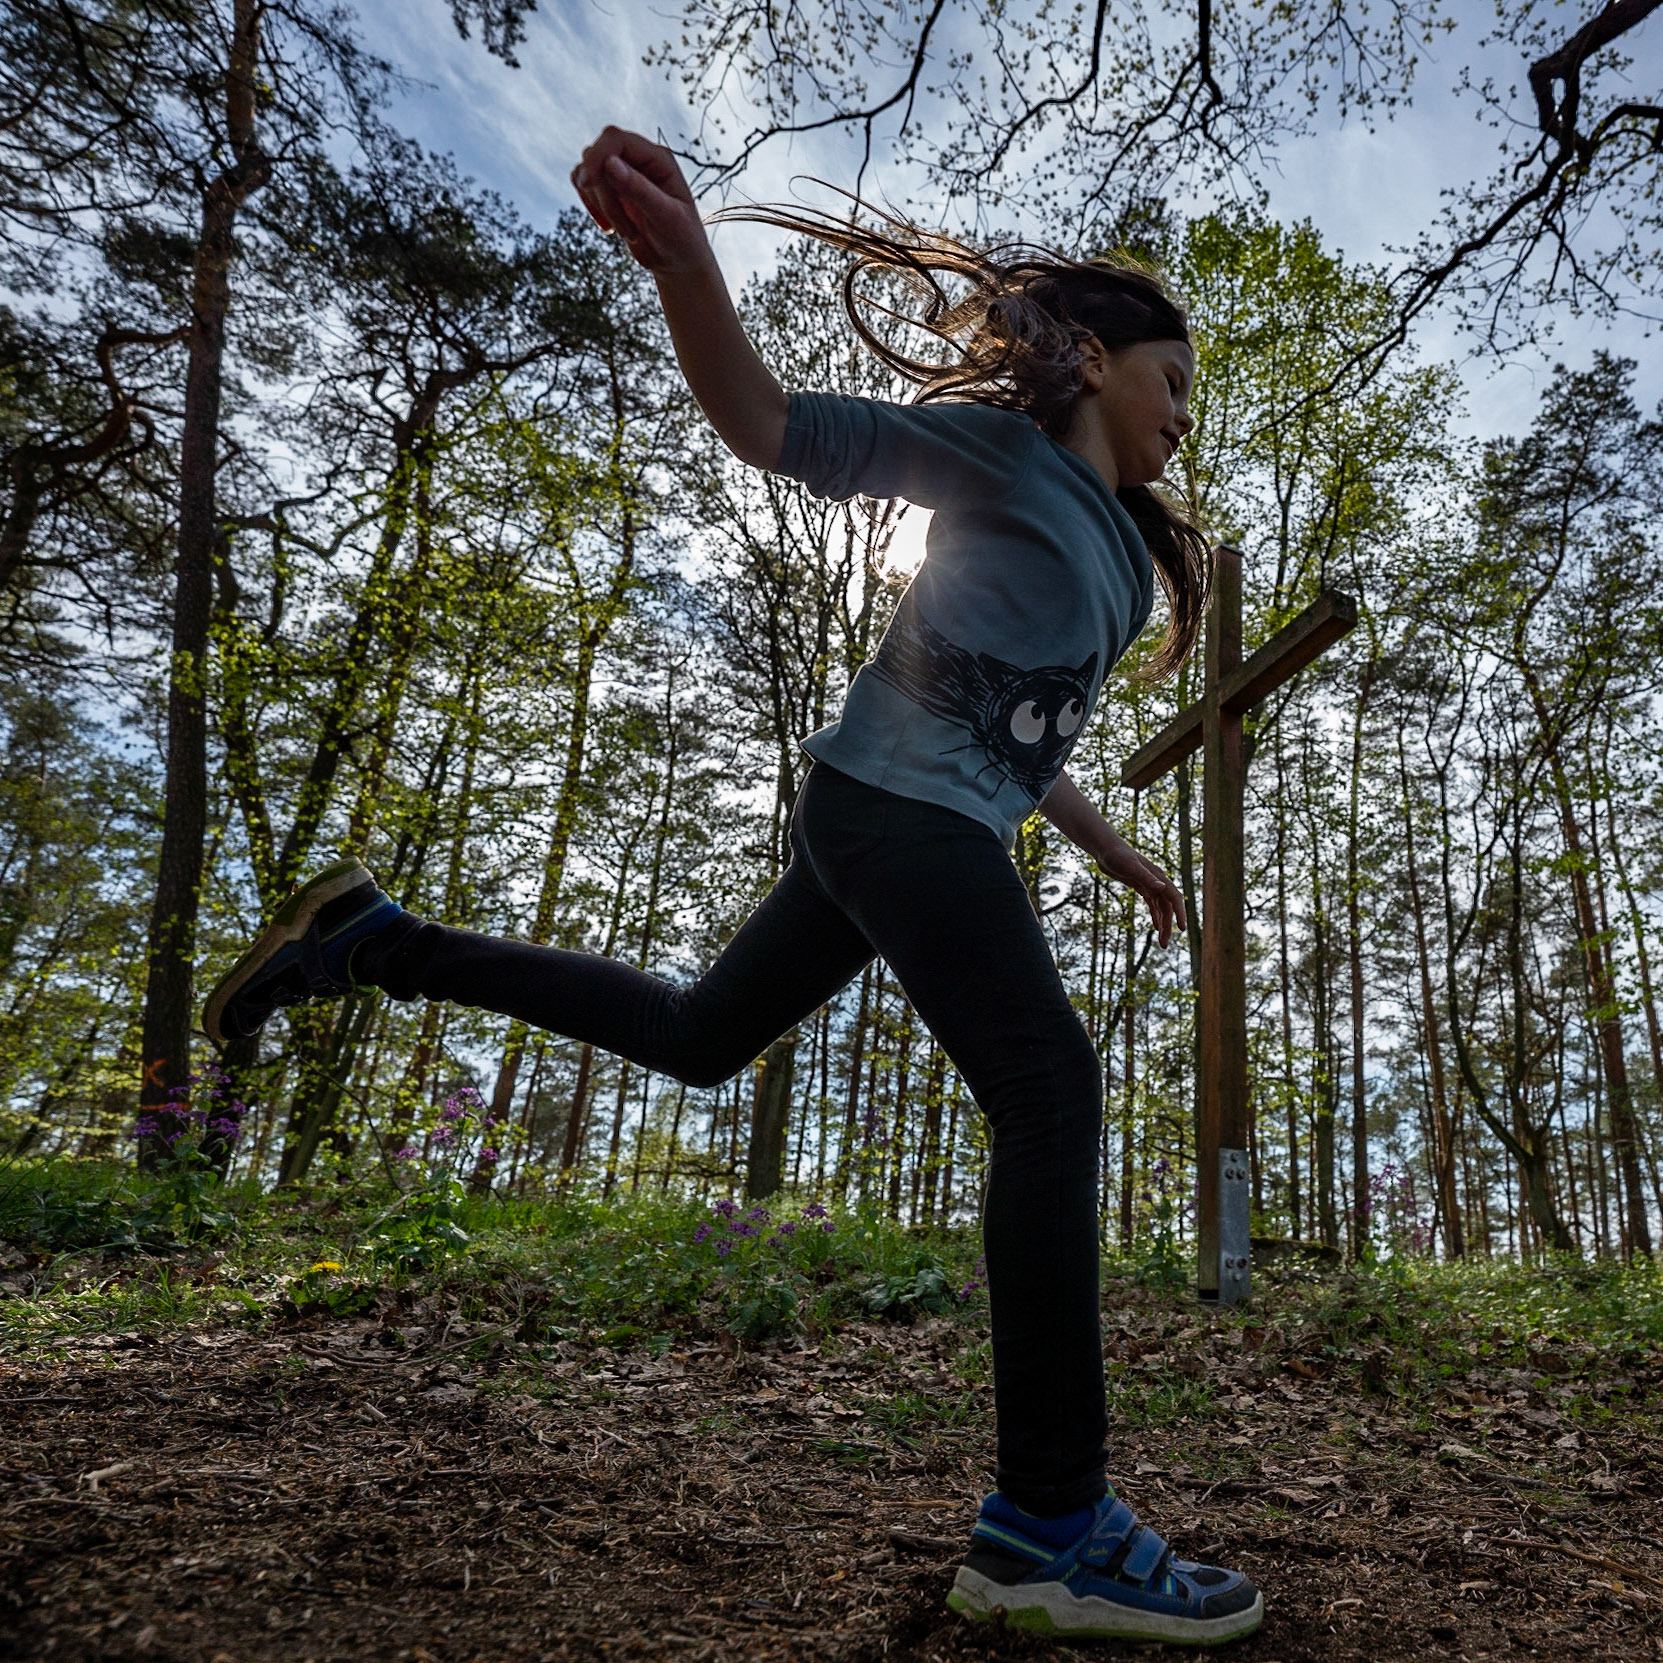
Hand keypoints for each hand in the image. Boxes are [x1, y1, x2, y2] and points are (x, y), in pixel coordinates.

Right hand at [571, 127, 711, 273]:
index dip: (596, 156)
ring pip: (587, 172)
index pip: (615, 139)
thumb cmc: (682, 240)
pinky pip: (584, 186)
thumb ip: (639, 189)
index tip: (587, 184)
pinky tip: (610, 229)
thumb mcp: (666, 216)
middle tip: (620, 228)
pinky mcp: (611, 190)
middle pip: (597, 154)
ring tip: (628, 233)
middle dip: (600, 191)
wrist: (678, 263)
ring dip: (600, 205)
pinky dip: (591, 207)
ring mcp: (623, 174)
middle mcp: (639, 159)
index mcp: (658, 158)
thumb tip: (609, 162)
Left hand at [1095, 832, 1187, 947]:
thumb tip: (1162, 888)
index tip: (1182, 929)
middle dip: (1169, 926)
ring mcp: (1149, 885)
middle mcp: (1157, 882)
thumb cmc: (1117, 855)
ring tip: (1162, 942)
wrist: (1105, 849)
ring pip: (1161, 908)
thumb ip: (1146, 878)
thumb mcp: (1130, 867)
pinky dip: (1155, 916)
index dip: (1180, 913)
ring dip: (1163, 924)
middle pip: (1168, 907)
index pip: (1174, 898)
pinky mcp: (1140, 886)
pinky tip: (1156, 927)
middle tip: (1164, 944)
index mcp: (1158, 877)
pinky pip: (1152, 904)